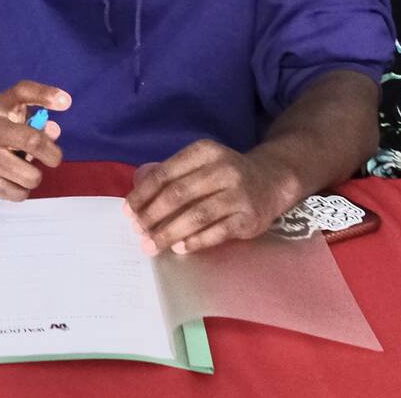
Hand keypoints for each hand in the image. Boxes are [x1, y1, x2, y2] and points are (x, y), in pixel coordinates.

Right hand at [0, 81, 68, 201]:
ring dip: (34, 177)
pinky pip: (17, 193)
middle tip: (54, 159)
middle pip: (33, 141)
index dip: (45, 94)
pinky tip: (13, 184)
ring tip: (25, 173)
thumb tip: (54, 130)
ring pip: (28, 175)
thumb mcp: (10, 121)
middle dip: (52, 154)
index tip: (66, 103)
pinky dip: (21, 191)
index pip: (22, 91)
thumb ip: (35, 122)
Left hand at [124, 140, 297, 255]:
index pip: (165, 174)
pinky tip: (179, 248)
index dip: (143, 194)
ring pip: (196, 215)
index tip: (128, 212)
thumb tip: (137, 203)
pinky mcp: (248, 218)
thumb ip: (173, 175)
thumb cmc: (226, 175)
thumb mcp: (202, 163)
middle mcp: (222, 169)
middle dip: (152, 216)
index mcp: (204, 152)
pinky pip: (217, 232)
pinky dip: (195, 241)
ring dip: (169, 232)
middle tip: (138, 232)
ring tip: (152, 245)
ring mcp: (238, 194)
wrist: (272, 180)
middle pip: (178, 194)